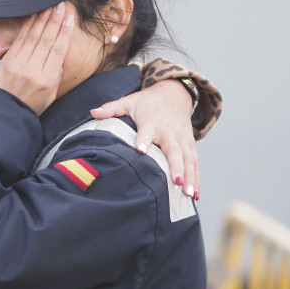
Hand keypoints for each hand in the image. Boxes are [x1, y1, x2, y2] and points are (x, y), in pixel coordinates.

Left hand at [0, 3, 73, 115]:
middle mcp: (33, 70)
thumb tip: (60, 57)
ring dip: (42, 19)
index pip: (58, 50)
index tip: (70, 19)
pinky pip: (19, 39)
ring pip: (33, 36)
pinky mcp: (7, 60)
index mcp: (47, 80)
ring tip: (50, 6)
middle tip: (61, 6)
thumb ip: (56, 76)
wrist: (4, 112)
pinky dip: (26, 25)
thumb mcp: (50, 96)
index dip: (65, 33)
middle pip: (46, 40)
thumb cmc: (30, 106)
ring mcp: (18, 64)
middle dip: (55, 20)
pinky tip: (33, 16)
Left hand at [90, 79, 199, 198]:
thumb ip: (111, 108)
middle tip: (176, 182)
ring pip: (188, 159)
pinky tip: (195, 195)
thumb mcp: (129, 101)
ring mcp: (182, 139)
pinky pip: (195, 163)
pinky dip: (196, 178)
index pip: (147, 131)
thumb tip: (92, 112)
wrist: (174, 93)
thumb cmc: (147, 101)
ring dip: (190, 177)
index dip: (144, 140)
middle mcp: (169, 132)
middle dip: (176, 166)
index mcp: (152, 122)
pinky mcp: (190, 144)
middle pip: (174, 150)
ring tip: (189, 195)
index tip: (141, 151)